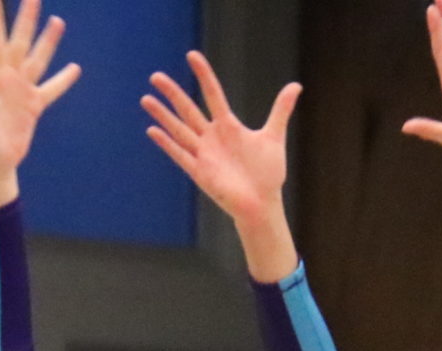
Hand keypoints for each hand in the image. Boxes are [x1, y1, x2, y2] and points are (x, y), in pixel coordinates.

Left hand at [0, 0, 80, 210]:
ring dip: (48, 41)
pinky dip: (63, 79)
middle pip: (19, 42)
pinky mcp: (33, 107)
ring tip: (57, 20)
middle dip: (26, 19)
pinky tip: (75, 68)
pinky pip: (52, 89)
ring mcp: (22, 92)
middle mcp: (8, 80)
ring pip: (38, 60)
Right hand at [143, 52, 300, 280]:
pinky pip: (180, 155)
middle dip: (172, 93)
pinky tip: (152, 131)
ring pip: (179, 129)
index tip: (192, 56)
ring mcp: (204, 154)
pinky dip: (167, 143)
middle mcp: (212, 138)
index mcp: (228, 126)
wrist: (262, 203)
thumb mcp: (274, 136)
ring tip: (146, 99)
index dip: (203, 75)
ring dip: (162, 115)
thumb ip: (280, 110)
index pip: (213, 94)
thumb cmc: (267, 173)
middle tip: (155, 76)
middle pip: (188, 109)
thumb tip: (296, 85)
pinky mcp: (200, 172)